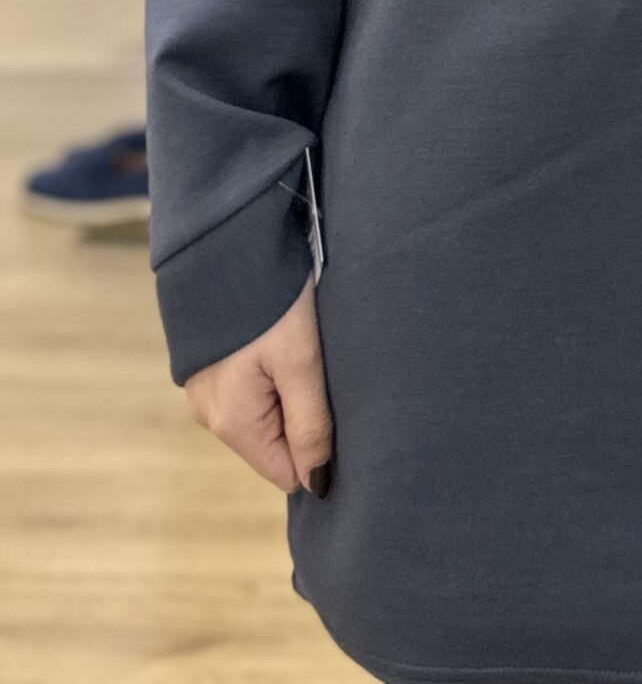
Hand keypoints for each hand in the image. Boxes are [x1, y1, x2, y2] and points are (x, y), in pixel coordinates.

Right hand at [183, 273, 333, 495]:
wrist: (226, 242)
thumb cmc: (269, 301)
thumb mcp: (301, 362)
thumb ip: (311, 425)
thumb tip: (318, 485)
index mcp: (232, 422)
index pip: (284, 472)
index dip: (319, 455)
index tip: (346, 420)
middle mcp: (212, 415)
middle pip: (274, 444)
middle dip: (307, 421)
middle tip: (332, 377)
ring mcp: (207, 391)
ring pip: (265, 416)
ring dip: (292, 395)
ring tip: (312, 355)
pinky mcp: (211, 366)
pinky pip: (251, 391)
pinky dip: (274, 377)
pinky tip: (289, 346)